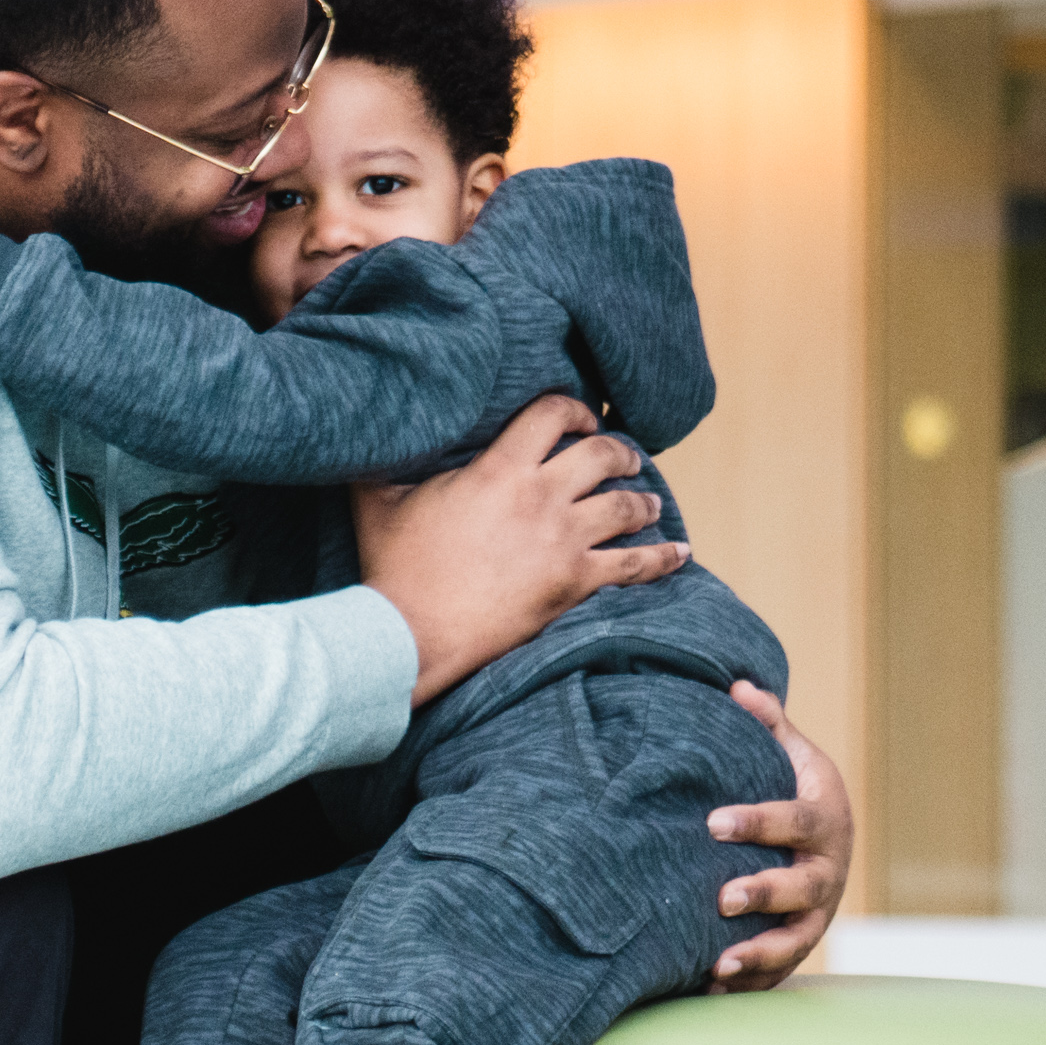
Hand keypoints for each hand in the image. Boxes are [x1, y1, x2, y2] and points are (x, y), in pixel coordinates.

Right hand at [352, 394, 682, 709]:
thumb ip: (379, 461)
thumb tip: (364, 431)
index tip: (583, 419)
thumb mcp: (378, 501)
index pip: (553, 413)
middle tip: (625, 456)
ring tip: (650, 503)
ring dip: (644, 500)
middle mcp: (541, 497)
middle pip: (602, 455)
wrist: (412, 635)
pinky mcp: (575, 584)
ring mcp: (563, 542)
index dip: (575, 409)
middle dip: (621, 451)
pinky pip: (635, 566)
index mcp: (500, 469)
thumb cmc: (393, 569)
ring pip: (626, 506)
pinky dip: (663, 558)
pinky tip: (680, 554)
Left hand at [704, 681, 852, 992]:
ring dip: (759, 954)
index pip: (796, 821)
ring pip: (795, 941)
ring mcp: (816, 915)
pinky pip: (778, 971)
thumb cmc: (798, 791)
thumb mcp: (792, 756)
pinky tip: (708, 989)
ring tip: (719, 964)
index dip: (758, 821)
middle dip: (763, 894)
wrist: (827, 844)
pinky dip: (749, 984)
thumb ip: (768, 726)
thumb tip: (737, 687)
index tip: (713, 821)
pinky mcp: (798, 946)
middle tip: (720, 898)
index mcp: (826, 821)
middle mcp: (828, 873)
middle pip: (801, 888)